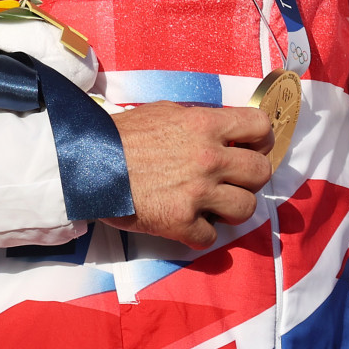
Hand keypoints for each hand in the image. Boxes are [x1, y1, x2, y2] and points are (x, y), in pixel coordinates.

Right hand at [103, 103, 273, 248]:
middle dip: (251, 177)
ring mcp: (197, 192)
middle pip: (261, 172)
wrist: (87, 164)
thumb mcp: (165, 111)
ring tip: (216, 206)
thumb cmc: (121, 135)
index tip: (250, 147)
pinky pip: (211, 237)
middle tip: (234, 180)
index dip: (260, 138)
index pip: (260, 126)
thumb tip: (220, 130)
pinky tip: (189, 224)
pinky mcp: (180, 222)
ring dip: (233, 209)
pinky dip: (201, 233)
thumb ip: (198, 121)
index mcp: (206, 125)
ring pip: (246, 209)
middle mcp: (209, 158)